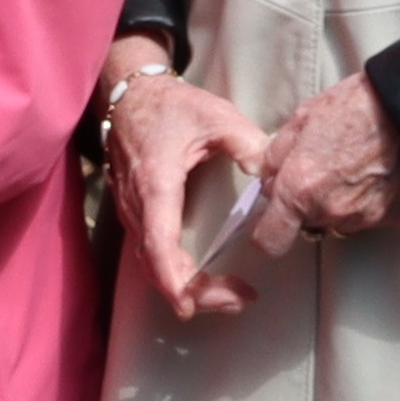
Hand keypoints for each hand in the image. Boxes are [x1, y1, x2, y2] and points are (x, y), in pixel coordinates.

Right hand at [95, 40, 277, 321]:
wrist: (130, 96)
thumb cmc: (171, 107)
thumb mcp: (217, 116)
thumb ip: (247, 144)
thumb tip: (270, 177)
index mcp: (156, 185)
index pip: (159, 244)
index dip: (173, 279)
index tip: (190, 305)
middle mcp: (138, 206)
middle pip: (157, 266)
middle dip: (196, 292)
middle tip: (239, 299)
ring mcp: (132, 212)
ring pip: (152, 264)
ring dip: (188, 285)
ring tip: (230, 294)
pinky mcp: (135, 214)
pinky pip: (150, 254)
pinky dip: (175, 273)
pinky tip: (202, 277)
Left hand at [250, 75, 399, 256]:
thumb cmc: (357, 107)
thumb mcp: (301, 120)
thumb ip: (276, 157)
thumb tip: (269, 178)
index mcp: (299, 188)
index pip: (270, 240)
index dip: (267, 232)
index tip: (270, 221)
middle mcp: (328, 210)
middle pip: (304, 225)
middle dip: (303, 204)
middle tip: (316, 170)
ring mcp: (360, 216)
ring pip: (333, 221)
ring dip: (332, 202)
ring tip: (345, 166)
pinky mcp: (386, 216)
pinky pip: (361, 216)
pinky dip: (359, 200)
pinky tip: (366, 172)